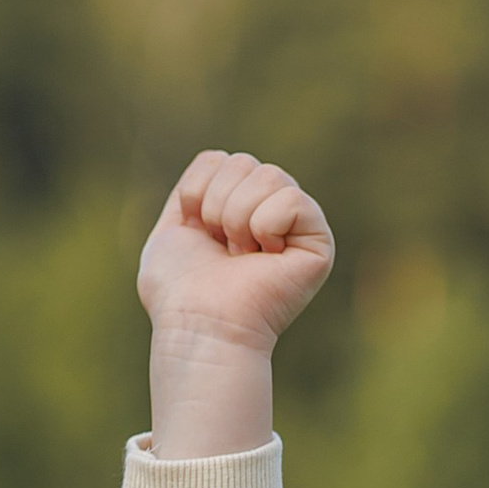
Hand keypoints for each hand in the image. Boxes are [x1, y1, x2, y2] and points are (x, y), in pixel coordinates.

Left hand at [137, 153, 334, 457]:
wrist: (200, 327)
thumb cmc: (179, 293)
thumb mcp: (170, 234)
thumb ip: (189, 194)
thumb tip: (217, 164)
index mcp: (233, 208)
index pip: (218, 160)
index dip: (197, 193)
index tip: (197, 234)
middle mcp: (267, 212)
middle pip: (243, 162)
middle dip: (218, 205)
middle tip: (221, 250)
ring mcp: (295, 225)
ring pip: (268, 174)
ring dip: (238, 217)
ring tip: (240, 256)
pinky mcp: (319, 241)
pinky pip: (293, 198)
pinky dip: (267, 226)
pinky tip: (266, 258)